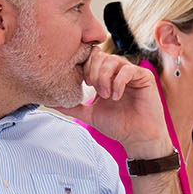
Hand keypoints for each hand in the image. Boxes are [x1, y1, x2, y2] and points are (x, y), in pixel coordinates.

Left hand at [51, 52, 170, 157]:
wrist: (138, 137)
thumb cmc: (117, 125)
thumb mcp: (89, 114)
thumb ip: (71, 106)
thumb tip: (48, 102)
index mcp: (105, 75)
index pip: (91, 58)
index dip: (84, 67)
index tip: (84, 84)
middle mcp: (118, 70)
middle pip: (100, 56)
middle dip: (93, 72)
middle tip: (96, 92)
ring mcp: (131, 72)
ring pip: (112, 60)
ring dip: (105, 78)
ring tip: (106, 96)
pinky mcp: (144, 76)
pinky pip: (128, 69)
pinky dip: (119, 82)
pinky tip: (116, 96)